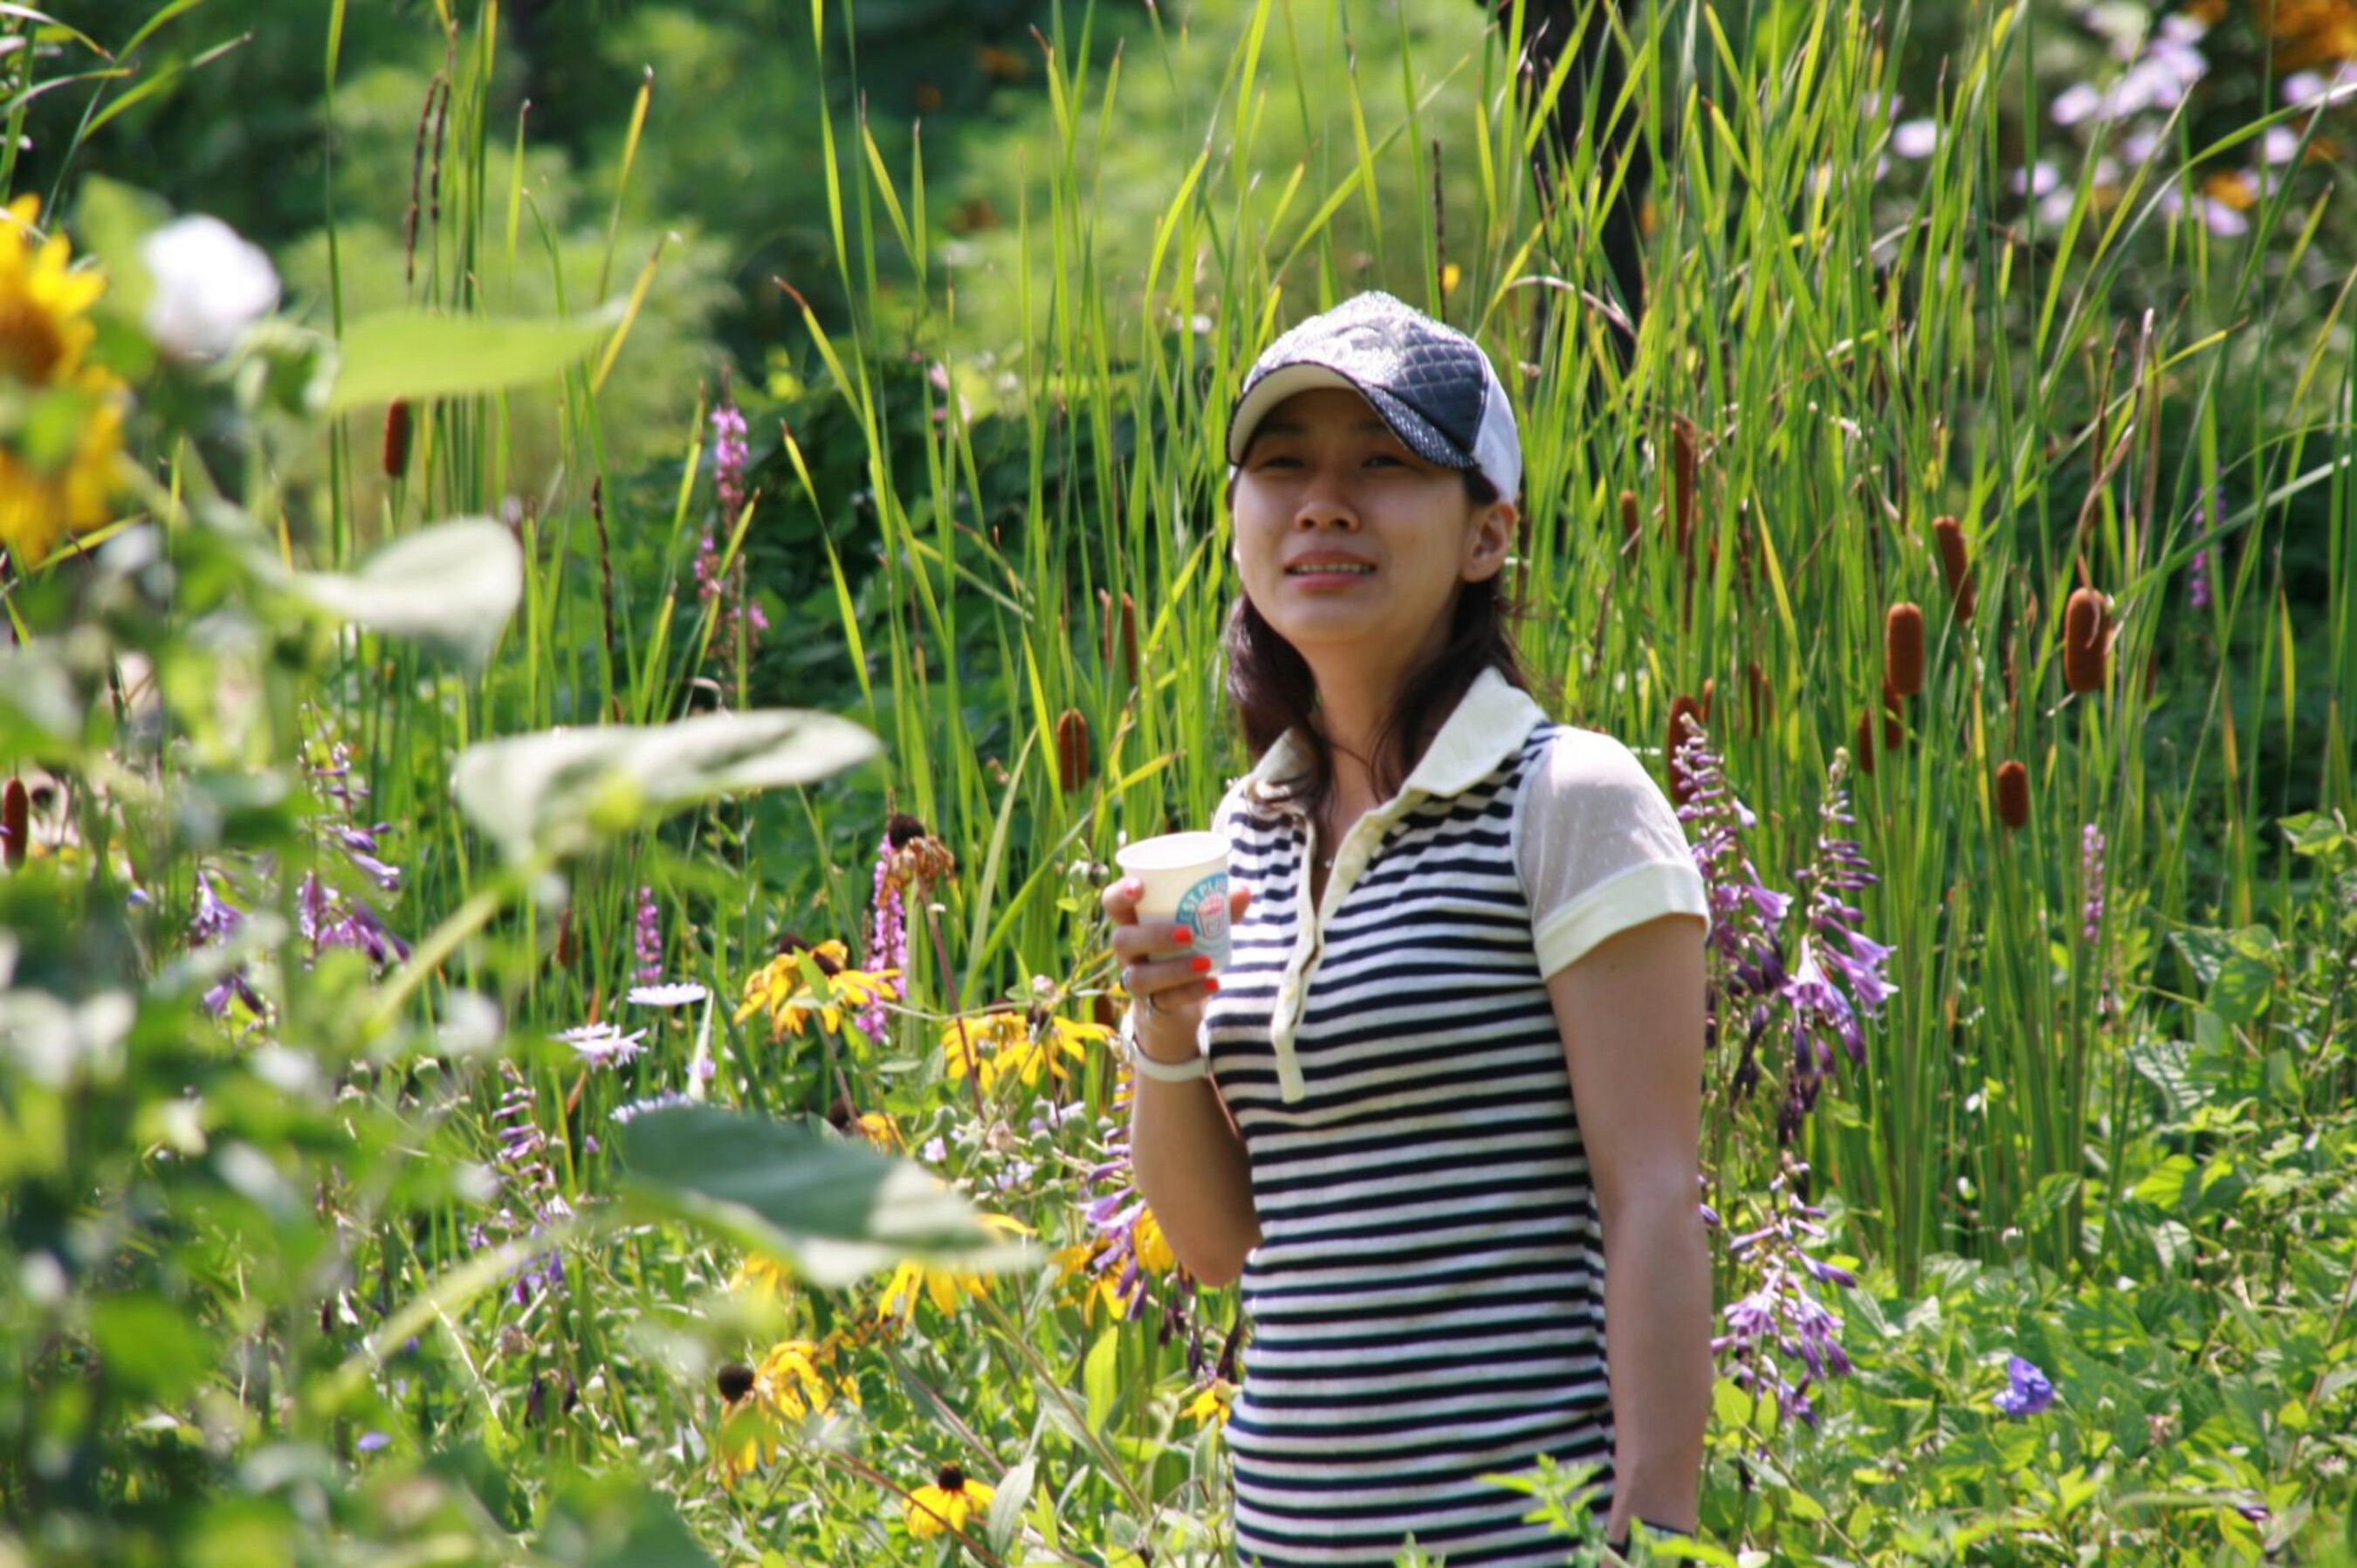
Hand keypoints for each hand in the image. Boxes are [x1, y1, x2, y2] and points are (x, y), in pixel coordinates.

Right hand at [1101, 876, 1251, 1062]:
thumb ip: (1219, 909)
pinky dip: (1191, 991)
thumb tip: (1244, 891)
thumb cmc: (1185, 950)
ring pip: (1140, 977)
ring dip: (1174, 969)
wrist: (1179, 1002)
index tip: (1139, 887)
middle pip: (1122, 940)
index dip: (1119, 894)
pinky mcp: (1151, 1005)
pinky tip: (1214, 983)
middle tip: (1189, 933)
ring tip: (1205, 963)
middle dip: (1153, 936)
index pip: (1112, 903)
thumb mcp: (1201, 927)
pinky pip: (1165, 1000)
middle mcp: (1127, 951)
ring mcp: (1136, 980)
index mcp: (1133, 921)